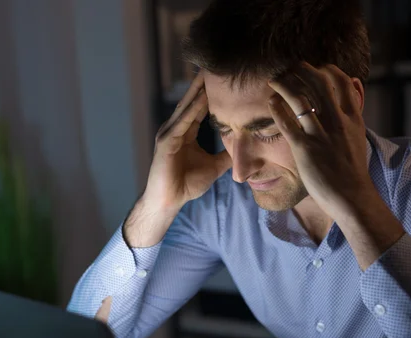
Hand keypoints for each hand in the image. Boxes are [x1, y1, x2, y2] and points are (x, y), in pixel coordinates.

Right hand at [144, 72, 231, 211]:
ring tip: (210, 72)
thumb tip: (244, 151)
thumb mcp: (213, 167)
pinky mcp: (166, 142)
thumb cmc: (186, 185)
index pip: (199, 106)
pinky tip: (202, 97)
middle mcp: (175, 128)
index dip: (211, 92)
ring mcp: (169, 133)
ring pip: (186, 107)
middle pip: (191, 100)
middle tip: (217, 63)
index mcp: (185, 132)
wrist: (168, 201)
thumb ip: (226, 156)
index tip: (225, 77)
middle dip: (203, 83)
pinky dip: (192, 109)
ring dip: (198, 90)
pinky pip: (182, 122)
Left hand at [267, 62, 371, 218]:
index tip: (314, 68)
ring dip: (285, 85)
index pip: (341, 82)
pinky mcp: (304, 150)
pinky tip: (271, 102)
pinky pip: (287, 123)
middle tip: (289, 67)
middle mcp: (337, 123)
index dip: (326, 69)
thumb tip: (354, 83)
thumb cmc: (352, 169)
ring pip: (301, 99)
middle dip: (301, 70)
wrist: (352, 197)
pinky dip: (277, 108)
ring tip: (274, 79)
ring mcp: (320, 135)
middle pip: (319, 83)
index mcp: (352, 118)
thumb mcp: (358, 135)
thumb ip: (354, 110)